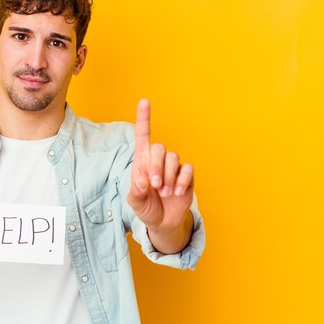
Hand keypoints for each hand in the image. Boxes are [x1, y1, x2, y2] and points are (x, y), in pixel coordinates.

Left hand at [127, 99, 193, 245]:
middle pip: (159, 148)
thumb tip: (143, 180)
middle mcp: (158, 160)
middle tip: (155, 186)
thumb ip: (136, 191)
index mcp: (142, 161)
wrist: (163, 222)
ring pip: (174, 158)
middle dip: (156, 167)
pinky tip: (176, 193)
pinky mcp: (187, 176)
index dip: (144, 118)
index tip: (144, 101)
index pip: (143, 135)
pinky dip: (181, 181)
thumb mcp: (135, 202)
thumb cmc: (146, 207)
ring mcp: (174, 167)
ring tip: (165, 193)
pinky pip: (187, 169)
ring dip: (168, 177)